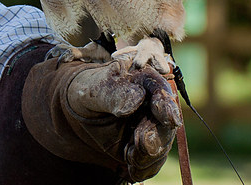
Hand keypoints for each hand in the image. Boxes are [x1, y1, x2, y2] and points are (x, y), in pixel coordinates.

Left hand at [21, 56, 182, 182]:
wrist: (80, 112)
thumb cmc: (88, 93)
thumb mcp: (93, 90)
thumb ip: (113, 93)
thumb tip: (137, 99)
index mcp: (144, 82)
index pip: (162, 93)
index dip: (168, 107)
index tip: (170, 120)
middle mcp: (154, 106)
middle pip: (166, 125)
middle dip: (155, 136)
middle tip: (138, 141)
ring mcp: (152, 128)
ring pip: (161, 148)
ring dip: (146, 156)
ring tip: (127, 153)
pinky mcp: (145, 149)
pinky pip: (151, 165)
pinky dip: (141, 169)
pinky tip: (128, 166)